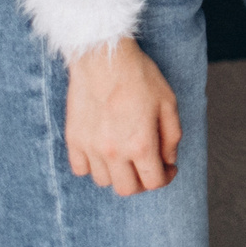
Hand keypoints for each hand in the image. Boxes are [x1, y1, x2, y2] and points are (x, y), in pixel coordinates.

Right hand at [65, 39, 180, 196]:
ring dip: (118, 174)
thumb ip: (172, 136)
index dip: (166, 178)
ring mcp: (91, 148)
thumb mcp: (168, 102)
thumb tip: (168, 160)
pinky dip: (93, 166)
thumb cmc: (139, 76)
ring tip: (125, 155)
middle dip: (142, 181)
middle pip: (127, 189)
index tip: (168, 168)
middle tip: (147, 165)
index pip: (153, 182)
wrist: (104, 57)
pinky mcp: (74, 140)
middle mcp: (114, 152)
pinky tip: (102, 151)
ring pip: (104, 181)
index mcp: (141, 144)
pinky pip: (80, 169)